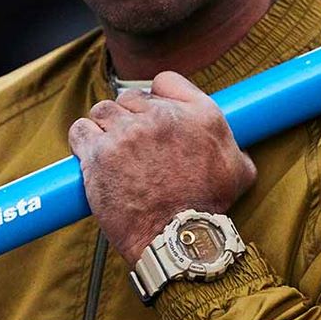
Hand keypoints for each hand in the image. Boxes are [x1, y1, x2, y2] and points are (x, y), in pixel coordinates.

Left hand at [68, 71, 256, 263]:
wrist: (177, 239)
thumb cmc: (207, 209)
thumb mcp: (239, 171)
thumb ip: (234, 147)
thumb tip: (232, 146)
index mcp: (199, 114)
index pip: (166, 81)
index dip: (156, 98)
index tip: (153, 115)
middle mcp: (162, 117)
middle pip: (130, 97)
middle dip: (129, 118)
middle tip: (133, 145)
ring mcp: (127, 132)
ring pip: (102, 111)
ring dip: (104, 127)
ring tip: (112, 152)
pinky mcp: (99, 153)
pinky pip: (80, 131)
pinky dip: (84, 141)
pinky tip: (93, 157)